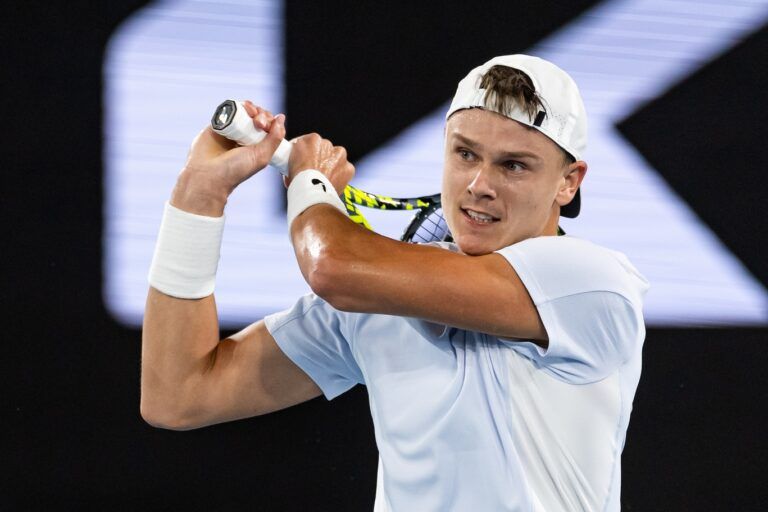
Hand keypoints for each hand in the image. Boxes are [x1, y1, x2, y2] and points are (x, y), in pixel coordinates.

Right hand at [171, 102, 285, 215]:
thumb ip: (274, 138)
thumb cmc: (234, 170)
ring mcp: (232, 129)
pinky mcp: (218, 123)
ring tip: (250, 112)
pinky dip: (236, 105)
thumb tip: (281, 118)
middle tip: (258, 123)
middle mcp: (245, 137)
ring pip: (245, 110)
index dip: (271, 121)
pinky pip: (229, 109)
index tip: (267, 127)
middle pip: (258, 116)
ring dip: (251, 107)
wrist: (207, 174)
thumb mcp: (261, 156)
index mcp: (257, 146)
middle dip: (262, 114)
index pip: (269, 127)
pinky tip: (240, 108)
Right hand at [287, 133, 354, 194]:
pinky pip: (345, 170)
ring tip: (324, 178)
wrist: (312, 195)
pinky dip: (340, 175)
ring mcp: (339, 155)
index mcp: (311, 140)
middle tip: (314, 171)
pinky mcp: (348, 167)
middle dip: (320, 158)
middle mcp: (326, 143)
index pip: (309, 142)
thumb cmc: (298, 181)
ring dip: (331, 165)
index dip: (307, 152)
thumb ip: (296, 159)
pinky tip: (333, 183)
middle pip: (324, 149)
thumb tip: (297, 165)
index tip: (305, 160)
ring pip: (336, 158)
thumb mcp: (289, 165)